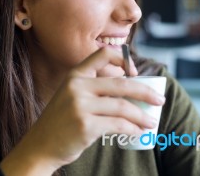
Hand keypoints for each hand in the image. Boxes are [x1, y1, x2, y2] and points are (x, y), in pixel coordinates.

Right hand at [0, 47, 165, 174]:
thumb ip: (93, 88)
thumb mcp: (71, 96)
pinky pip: (118, 125)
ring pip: (123, 107)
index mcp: (75, 75)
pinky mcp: (85, 125)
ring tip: (151, 122)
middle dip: (145, 92)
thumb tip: (129, 89)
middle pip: (121, 83)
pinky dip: (132, 129)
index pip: (103, 54)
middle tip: (160, 100)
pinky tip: (138, 133)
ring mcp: (80, 105)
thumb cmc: (61, 121)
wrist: (40, 146)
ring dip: (142, 115)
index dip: (124, 59)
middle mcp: (77, 86)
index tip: (136, 73)